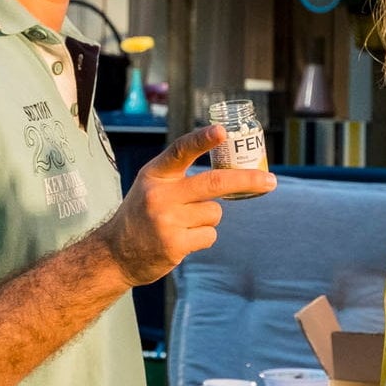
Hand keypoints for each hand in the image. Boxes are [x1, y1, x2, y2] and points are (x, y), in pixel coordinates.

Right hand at [96, 125, 276, 285]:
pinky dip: (202, 238)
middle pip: (214, 183)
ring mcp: (167, 221)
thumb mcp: (151, 186)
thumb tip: (229, 171)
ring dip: (208, 219)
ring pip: (215, 213)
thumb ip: (181, 177)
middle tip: (271, 181)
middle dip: (247, 181)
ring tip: (182, 224)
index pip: (180, 151)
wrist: (115, 254)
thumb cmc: (141, 215)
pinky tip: (181, 239)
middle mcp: (160, 195)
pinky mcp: (174, 245)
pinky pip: (209, 236)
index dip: (202, 139)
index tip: (222, 131)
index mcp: (155, 175)